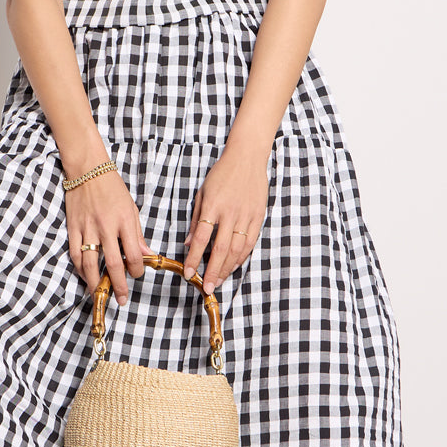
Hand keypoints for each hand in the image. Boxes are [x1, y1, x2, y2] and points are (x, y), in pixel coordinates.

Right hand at [66, 170, 150, 305]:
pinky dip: (80, 269)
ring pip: (92, 264)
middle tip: (123, 299)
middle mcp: (106, 227)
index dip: (137, 269)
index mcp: (124, 221)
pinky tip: (85, 277)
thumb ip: (137, 233)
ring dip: (96, 283)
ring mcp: (88, 228)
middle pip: (115, 264)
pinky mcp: (73, 228)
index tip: (138, 274)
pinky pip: (75, 254)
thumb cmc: (112, 187)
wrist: (87, 168)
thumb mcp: (131, 207)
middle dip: (119, 285)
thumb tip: (147, 254)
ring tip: (100, 295)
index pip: (134, 254)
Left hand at [181, 145, 269, 291]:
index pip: (202, 238)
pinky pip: (249, 242)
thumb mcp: (203, 193)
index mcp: (213, 206)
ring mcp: (246, 216)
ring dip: (227, 268)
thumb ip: (196, 219)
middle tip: (206, 288)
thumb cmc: (221, 174)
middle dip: (212, 271)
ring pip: (237, 250)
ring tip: (219, 281)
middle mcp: (230, 213)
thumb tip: (189, 243)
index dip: (194, 258)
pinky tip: (233, 267)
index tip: (188, 274)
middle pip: (220, 249)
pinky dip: (241, 257)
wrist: (247, 158)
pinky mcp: (258, 217)